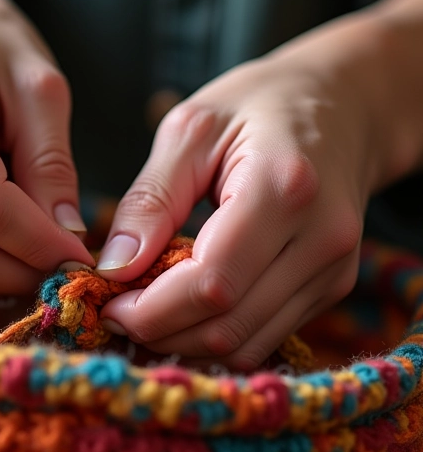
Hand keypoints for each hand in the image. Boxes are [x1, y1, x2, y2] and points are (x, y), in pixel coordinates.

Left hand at [97, 0, 422, 369]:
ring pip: (245, 346)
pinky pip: (262, 338)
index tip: (108, 305)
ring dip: (183, 344)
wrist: (343, 105)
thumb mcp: (190, 130)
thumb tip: (114, 268)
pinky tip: (182, 312)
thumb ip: (151, 200)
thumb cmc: (258, 105)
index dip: (151, 311)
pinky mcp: (331, 288)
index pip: (211, 284)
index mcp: (282, 188)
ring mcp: (333, 270)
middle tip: (116, 314)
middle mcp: (320, 239)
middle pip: (227, 326)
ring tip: (144, 314)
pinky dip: (213, 337)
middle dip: (160, 334)